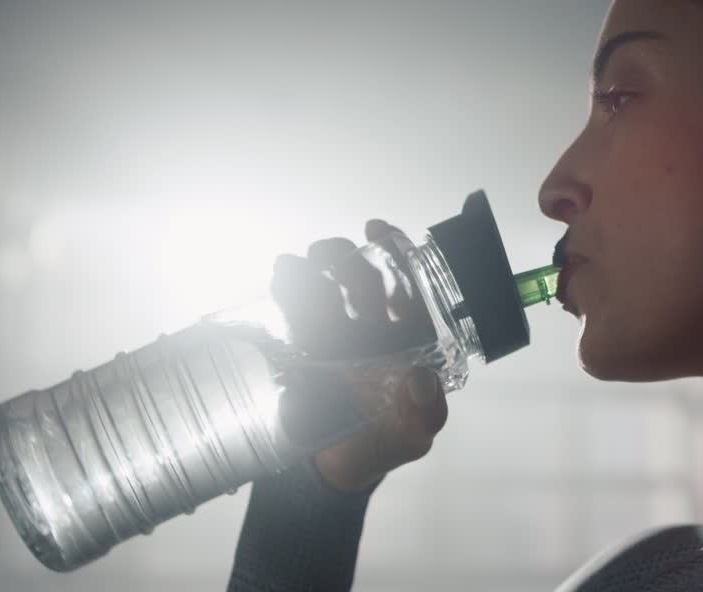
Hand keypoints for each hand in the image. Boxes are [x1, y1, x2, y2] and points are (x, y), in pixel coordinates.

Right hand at [270, 219, 448, 491]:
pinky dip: (286, 289)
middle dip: (347, 260)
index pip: (408, 286)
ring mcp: (335, 332)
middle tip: (327, 257)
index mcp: (411, 341)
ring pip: (325, 285)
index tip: (378, 231)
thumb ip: (422, 417)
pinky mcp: (300, 344)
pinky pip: (293, 307)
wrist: (329, 471)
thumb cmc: (379, 445)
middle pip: (362, 279)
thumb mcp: (410, 438)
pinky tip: (280, 280)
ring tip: (294, 268)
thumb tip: (422, 382)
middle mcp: (374, 329)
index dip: (397, 254)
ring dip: (312, 269)